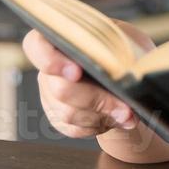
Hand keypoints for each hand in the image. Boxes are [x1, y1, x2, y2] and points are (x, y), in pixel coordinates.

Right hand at [22, 20, 153, 138]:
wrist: (132, 79)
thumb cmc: (127, 53)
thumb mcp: (130, 41)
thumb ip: (123, 52)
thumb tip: (126, 74)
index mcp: (61, 40)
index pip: (36, 46)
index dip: (50, 60)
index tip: (76, 72)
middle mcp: (50, 68)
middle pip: (60, 89)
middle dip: (96, 99)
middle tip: (124, 105)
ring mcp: (51, 94)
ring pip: (68, 113)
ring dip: (102, 115)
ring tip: (126, 112)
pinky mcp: (59, 117)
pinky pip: (75, 129)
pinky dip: (99, 125)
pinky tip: (115, 118)